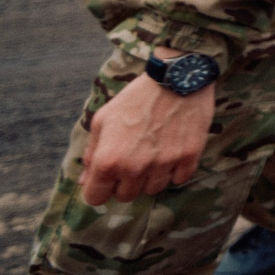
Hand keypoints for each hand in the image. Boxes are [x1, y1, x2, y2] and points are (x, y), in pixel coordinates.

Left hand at [79, 67, 213, 204]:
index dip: (100, 188)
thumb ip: (92, 153)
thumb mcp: (104, 119)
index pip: (95, 198)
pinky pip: (178, 180)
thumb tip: (85, 181)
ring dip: (151, 177)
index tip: (108, 178)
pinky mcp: (188, 157)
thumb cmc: (136, 97)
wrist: (176, 77)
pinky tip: (172, 151)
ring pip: (153, 190)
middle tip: (134, 159)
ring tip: (154, 153)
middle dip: (126, 182)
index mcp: (108, 159)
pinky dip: (175, 170)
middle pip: (126, 196)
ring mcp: (163, 163)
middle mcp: (135, 166)